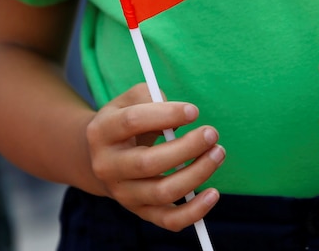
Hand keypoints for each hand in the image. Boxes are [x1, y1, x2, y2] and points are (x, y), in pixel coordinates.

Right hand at [86, 83, 224, 230]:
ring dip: (197, 174)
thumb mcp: (129, 100)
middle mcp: (107, 166)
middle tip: (211, 134)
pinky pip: (168, 220)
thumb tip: (181, 112)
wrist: (100, 157)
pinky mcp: (140, 211)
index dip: (166, 115)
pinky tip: (213, 194)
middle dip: (187, 148)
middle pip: (148, 163)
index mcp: (102, 131)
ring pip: (162, 192)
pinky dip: (194, 212)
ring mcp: (123, 193)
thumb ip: (151, 97)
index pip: (132, 121)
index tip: (194, 111)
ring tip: (218, 153)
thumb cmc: (125, 121)